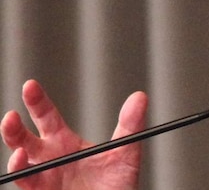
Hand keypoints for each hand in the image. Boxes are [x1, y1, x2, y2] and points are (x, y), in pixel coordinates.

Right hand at [1, 80, 146, 189]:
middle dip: (13, 126)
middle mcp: (50, 158)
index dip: (36, 101)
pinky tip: (24, 163)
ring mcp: (45, 177)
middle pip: (23, 138)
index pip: (46, 116)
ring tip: (20, 149)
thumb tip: (139, 97)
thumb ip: (130, 125)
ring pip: (20, 163)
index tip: (30, 85)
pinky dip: (22, 173)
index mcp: (65, 142)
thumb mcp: (126, 152)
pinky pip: (27, 183)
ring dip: (16, 155)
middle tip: (12, 115)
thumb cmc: (118, 185)